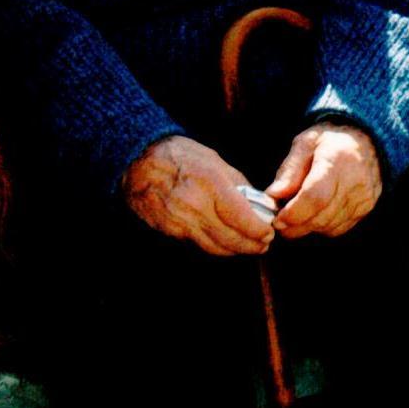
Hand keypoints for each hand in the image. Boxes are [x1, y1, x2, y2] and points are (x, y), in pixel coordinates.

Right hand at [122, 136, 274, 256]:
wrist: (138, 163)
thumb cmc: (179, 156)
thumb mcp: (213, 160)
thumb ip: (237, 182)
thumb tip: (259, 202)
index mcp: (211, 184)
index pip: (243, 219)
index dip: (260, 231)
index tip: (270, 232)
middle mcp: (196, 206)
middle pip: (231, 239)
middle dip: (252, 246)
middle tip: (264, 245)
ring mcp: (181, 222)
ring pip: (215, 247)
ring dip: (235, 251)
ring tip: (248, 247)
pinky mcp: (170, 231)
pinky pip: (198, 244)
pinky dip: (215, 246)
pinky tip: (224, 242)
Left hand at [265, 124, 382, 238]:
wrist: (367, 141)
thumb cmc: (331, 140)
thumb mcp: (305, 143)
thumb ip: (289, 170)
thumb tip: (273, 196)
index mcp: (337, 158)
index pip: (315, 196)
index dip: (294, 213)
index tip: (277, 219)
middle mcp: (355, 181)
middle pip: (321, 216)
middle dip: (295, 225)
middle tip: (280, 221)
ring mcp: (363, 197)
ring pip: (328, 226)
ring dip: (307, 227)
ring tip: (296, 214)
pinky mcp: (366, 208)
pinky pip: (339, 228)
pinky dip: (322, 226)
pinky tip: (315, 213)